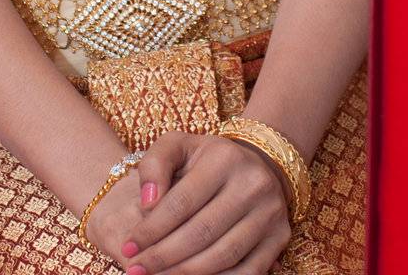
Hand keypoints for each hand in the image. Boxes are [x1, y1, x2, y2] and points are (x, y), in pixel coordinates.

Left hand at [103, 129, 293, 274]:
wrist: (258, 163)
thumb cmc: (207, 159)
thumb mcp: (179, 146)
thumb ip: (155, 165)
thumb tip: (146, 203)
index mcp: (224, 158)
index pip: (182, 202)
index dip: (151, 230)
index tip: (128, 248)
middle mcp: (252, 184)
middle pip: (201, 233)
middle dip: (163, 257)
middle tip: (137, 271)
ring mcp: (270, 212)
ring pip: (223, 256)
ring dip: (186, 274)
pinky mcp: (280, 237)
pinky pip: (247, 272)